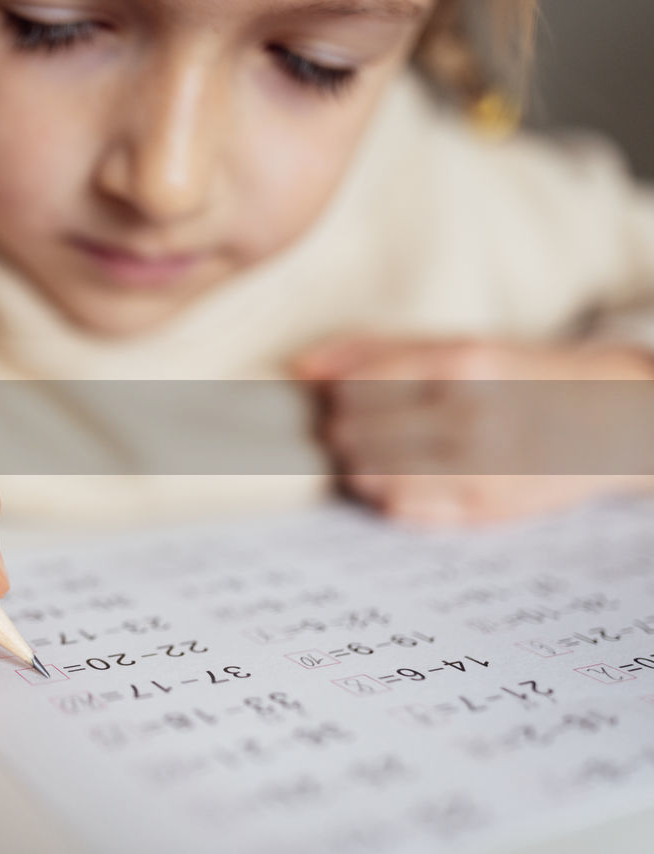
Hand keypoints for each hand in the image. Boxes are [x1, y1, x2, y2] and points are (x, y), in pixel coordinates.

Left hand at [293, 337, 653, 525]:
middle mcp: (469, 413)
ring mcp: (479, 465)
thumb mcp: (452, 344)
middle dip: (341, 432)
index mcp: (459, 362)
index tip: (337, 399)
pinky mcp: (484, 507)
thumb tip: (300, 368)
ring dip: (357, 467)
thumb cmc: (513, 375)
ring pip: (369, 476)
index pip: (354, 387)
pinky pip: (401, 509)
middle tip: (351, 429)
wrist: (606, 417)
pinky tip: (400, 479)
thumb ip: (371, 349)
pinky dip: (384, 495)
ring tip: (375, 454)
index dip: (333, 397)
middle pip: (353, 433)